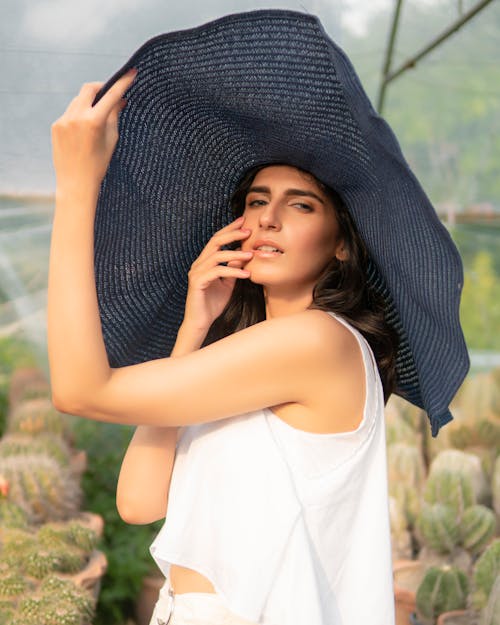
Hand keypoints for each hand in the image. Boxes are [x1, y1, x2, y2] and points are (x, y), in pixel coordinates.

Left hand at [51, 68, 137, 197]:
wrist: (76, 183)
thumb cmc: (98, 164)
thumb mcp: (111, 140)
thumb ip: (114, 116)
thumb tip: (120, 100)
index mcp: (94, 122)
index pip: (111, 95)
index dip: (122, 83)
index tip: (131, 73)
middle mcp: (76, 117)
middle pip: (89, 88)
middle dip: (101, 88)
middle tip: (110, 94)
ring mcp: (64, 120)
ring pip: (78, 100)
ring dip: (89, 103)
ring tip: (97, 118)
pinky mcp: (56, 125)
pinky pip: (70, 112)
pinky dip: (79, 115)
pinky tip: (84, 131)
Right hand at [183, 216, 253, 331]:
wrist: (200, 322)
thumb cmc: (213, 304)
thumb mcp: (228, 284)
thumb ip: (233, 269)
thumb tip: (243, 256)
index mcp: (204, 262)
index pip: (216, 240)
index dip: (229, 230)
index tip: (244, 222)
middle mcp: (198, 264)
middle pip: (215, 241)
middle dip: (232, 234)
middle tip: (248, 230)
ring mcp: (196, 272)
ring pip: (217, 256)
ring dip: (236, 254)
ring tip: (251, 255)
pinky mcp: (197, 282)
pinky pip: (217, 272)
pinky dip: (233, 272)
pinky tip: (246, 275)